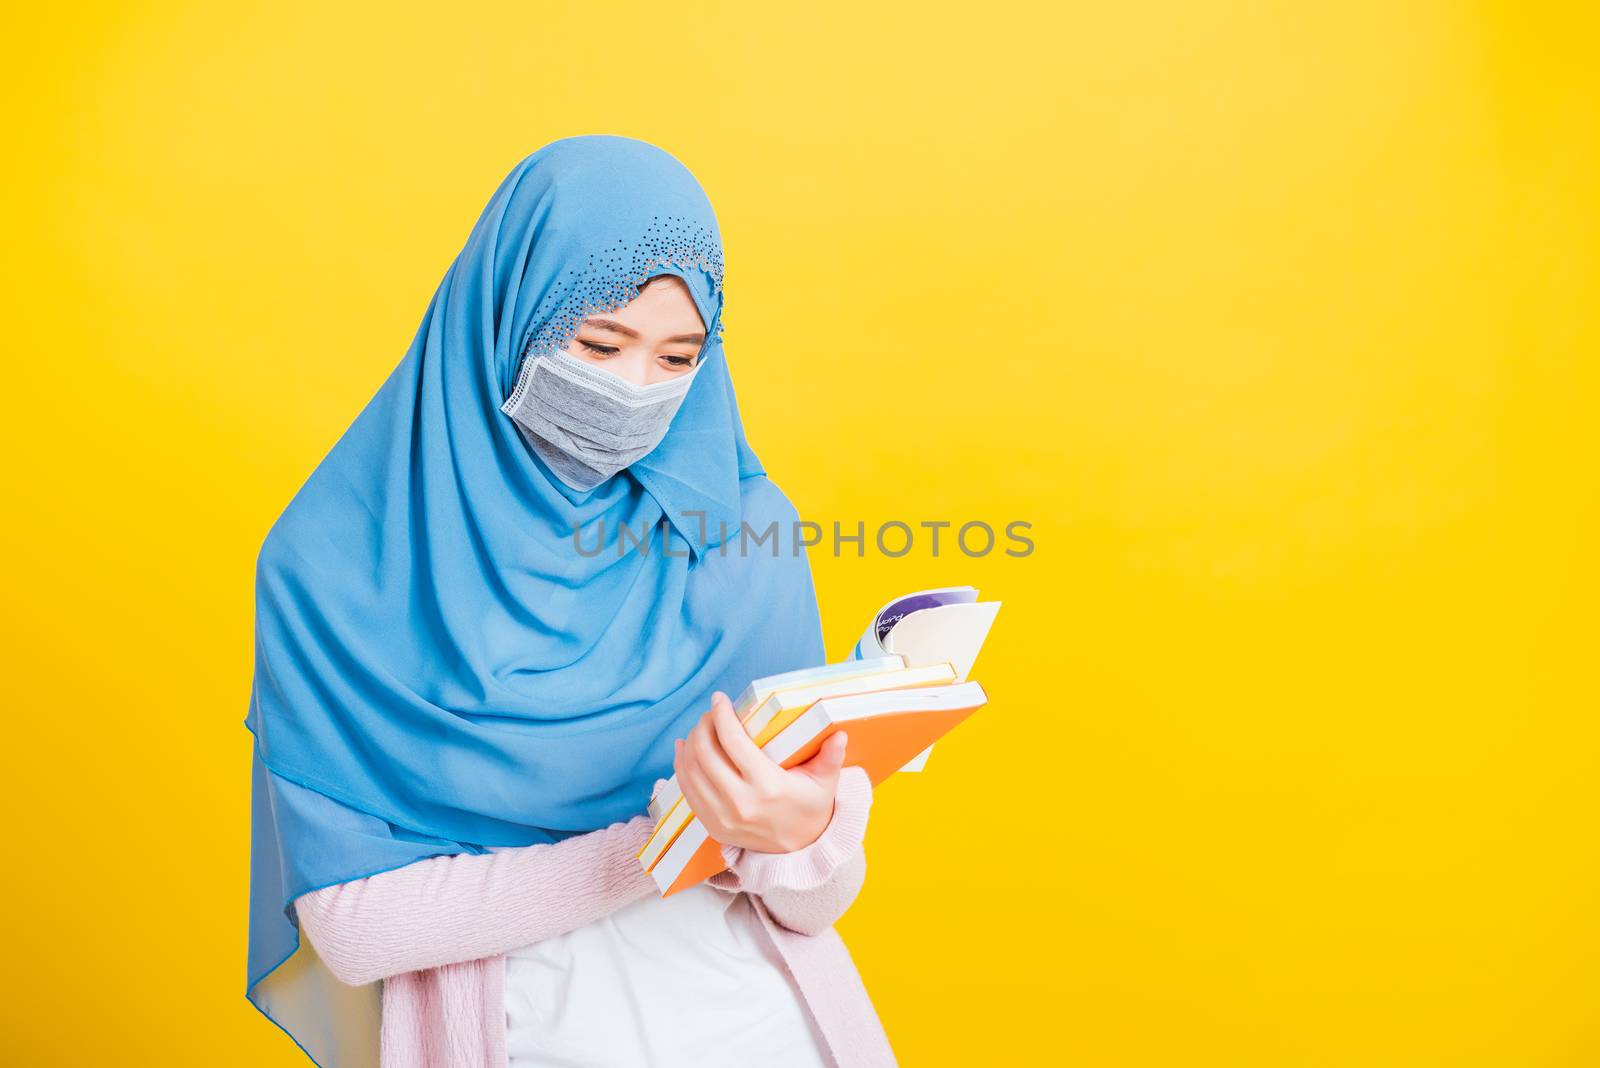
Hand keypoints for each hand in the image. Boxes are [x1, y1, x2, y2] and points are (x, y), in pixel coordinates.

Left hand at [673, 690, 849, 853]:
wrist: (798, 852)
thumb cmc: (811, 808)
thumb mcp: (825, 783)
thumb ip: (832, 758)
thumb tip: (839, 735)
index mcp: (768, 787)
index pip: (733, 742)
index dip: (722, 715)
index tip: (719, 699)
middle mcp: (740, 803)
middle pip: (705, 752)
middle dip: (704, 725)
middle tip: (711, 714)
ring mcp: (722, 817)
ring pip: (691, 770)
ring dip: (691, 742)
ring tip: (701, 728)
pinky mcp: (711, 826)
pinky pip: (687, 791)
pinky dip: (681, 765)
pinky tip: (685, 748)